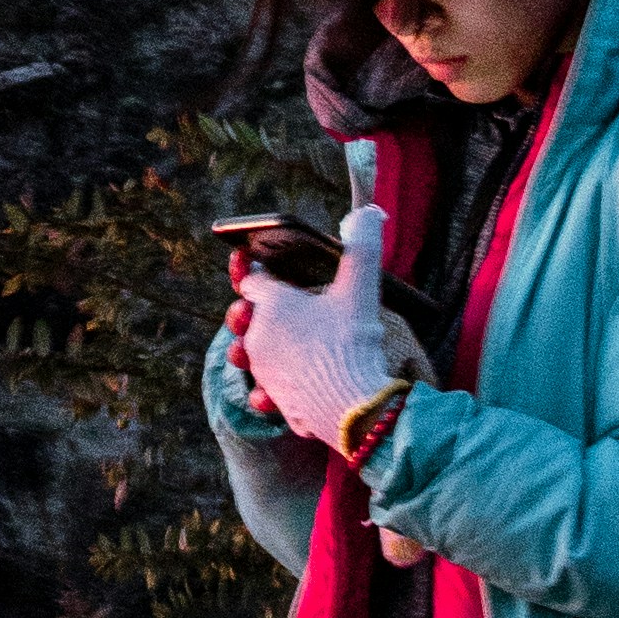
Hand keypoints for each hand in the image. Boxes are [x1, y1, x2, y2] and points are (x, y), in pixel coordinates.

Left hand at [233, 170, 400, 463]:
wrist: (351, 406)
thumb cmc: (351, 341)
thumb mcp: (360, 288)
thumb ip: (363, 247)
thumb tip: (370, 212)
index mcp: (271, 302)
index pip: (253, 280)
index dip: (257, 269)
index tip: (258, 261)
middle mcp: (259, 335)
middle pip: (248, 316)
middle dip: (253, 310)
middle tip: (265, 308)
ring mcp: (264, 369)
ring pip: (255, 353)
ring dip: (258, 348)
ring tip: (271, 346)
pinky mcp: (276, 398)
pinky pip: (267, 387)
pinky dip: (272, 385)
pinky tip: (278, 387)